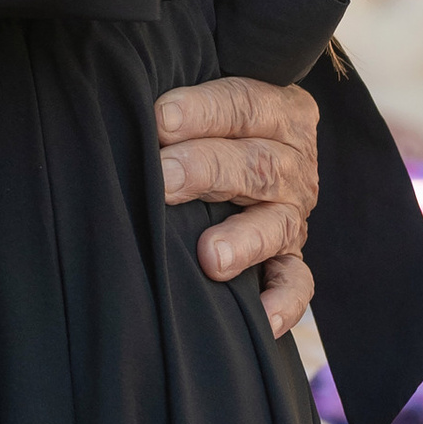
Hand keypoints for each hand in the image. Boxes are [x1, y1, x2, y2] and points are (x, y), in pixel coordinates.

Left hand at [156, 73, 319, 343]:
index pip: (246, 104)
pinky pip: (297, 282)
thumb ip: (179, 104)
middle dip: (207, 169)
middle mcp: (294, 162)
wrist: (239, 159)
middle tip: (164, 177)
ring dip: (243, 239)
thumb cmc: (201, 125)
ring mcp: (293, 214)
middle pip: (257, 163)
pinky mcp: (291, 258)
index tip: (159, 119)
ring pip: (277, 224)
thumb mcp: (201, 103)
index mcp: (281, 111)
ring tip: (209, 257)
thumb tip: (125, 103)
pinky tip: (261, 320)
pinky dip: (283, 302)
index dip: (204, 110)